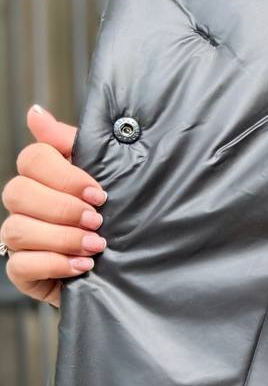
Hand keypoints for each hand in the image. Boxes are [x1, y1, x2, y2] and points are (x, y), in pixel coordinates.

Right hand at [1, 105, 108, 306]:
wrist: (131, 265)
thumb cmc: (116, 216)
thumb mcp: (106, 176)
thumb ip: (74, 144)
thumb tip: (36, 113)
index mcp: (43, 176)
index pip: (32, 160)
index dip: (64, 176)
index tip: (99, 194)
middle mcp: (25, 205)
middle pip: (18, 193)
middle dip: (62, 209)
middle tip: (98, 221)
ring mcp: (20, 238)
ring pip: (18, 229)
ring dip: (61, 238)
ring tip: (95, 246)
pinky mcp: (23, 272)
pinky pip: (20, 265)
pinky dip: (53, 265)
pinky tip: (82, 266)